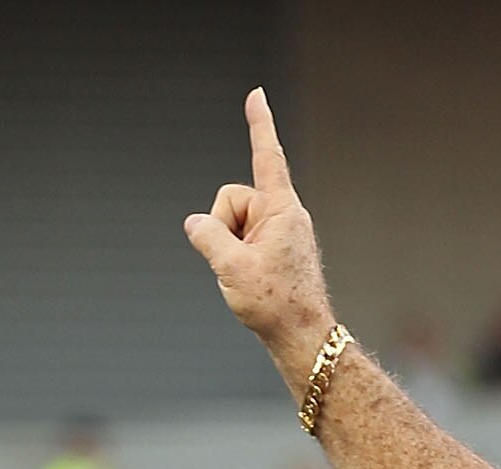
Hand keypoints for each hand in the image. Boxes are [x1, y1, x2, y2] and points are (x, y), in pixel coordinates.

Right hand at [184, 88, 334, 388]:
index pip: (266, 156)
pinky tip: (252, 285)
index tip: (257, 94)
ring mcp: (281, 235)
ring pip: (234, 225)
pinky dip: (238, 260)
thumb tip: (196, 224)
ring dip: (231, 249)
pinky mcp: (277, 252)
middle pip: (232, 200)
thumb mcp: (231, 268)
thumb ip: (208, 236)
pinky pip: (243, 243)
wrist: (304, 341)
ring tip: (251, 280)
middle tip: (241, 267)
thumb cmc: (276, 305)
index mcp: (281, 210)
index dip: (259, 124)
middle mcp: (284, 216)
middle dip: (223, 227)